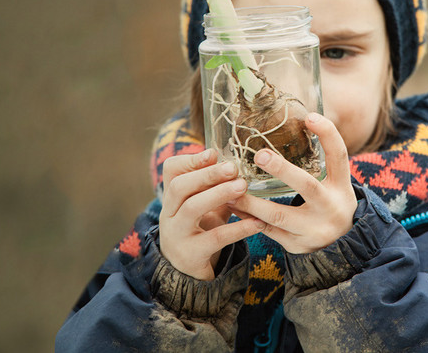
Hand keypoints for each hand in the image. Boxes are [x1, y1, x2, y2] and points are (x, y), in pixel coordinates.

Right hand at [159, 149, 265, 280]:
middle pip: (179, 186)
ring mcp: (177, 234)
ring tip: (243, 186)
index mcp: (172, 198)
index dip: (190, 160)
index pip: (170, 171)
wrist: (188, 274)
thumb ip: (215, 188)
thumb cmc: (200, 232)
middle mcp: (170, 214)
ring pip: (192, 208)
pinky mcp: (192, 254)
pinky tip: (257, 222)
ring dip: (218, 194)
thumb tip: (234, 161)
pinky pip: (215, 238)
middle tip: (233, 167)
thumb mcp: (205, 208)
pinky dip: (238, 229)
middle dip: (206, 174)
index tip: (213, 153)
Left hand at [230, 113, 356, 253]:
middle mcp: (331, 208)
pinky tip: (230, 205)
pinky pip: (267, 231)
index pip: (339, 155)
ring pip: (279, 215)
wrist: (344, 245)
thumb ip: (319, 159)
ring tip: (229, 187)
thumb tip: (299, 119)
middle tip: (259, 154)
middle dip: (282, 170)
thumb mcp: (333, 182)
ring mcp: (315, 230)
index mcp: (341, 186)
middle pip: (307, 186)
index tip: (309, 116)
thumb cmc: (330, 203)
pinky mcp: (297, 245)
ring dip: (250, 201)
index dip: (327, 134)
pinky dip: (247, 218)